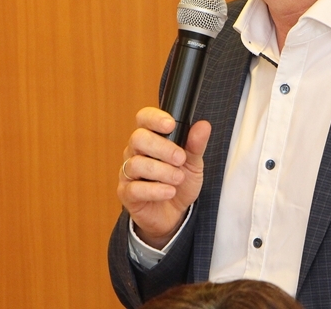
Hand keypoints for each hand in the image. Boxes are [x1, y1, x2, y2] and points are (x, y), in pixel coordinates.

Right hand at [117, 107, 211, 248]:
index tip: (171, 124)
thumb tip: (203, 126)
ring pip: (136, 164)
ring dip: (162, 171)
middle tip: (180, 159)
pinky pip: (135, 189)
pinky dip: (155, 190)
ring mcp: (128, 173)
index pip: (144, 118)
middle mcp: (135, 152)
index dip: (154, 118)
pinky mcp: (127, 194)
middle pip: (138, 138)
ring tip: (178, 178)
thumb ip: (196, 144)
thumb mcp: (193, 162)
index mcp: (150, 138)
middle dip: (162, 147)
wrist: (175, 213)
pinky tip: (169, 191)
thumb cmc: (180, 182)